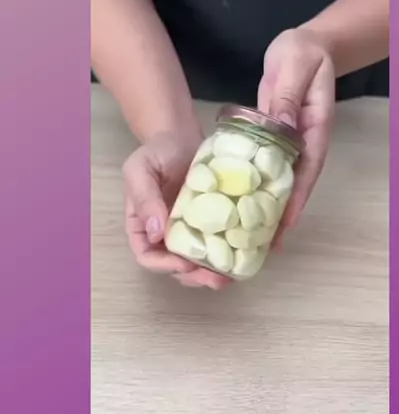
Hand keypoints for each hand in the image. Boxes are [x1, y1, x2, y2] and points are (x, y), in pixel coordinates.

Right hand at [123, 128, 231, 289]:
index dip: (164, 266)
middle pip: (174, 267)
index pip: (147, 256)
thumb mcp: (141, 170)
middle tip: (215, 278)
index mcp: (143, 226)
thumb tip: (156, 234)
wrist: (181, 136)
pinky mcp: (211, 223)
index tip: (184, 264)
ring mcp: (189, 231)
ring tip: (230, 275)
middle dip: (194, 277)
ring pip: (197, 262)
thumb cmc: (157, 151)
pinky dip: (228, 254)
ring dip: (212, 273)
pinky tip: (241, 256)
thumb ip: (145, 199)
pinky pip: (217, 244)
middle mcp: (165, 234)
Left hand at [258, 26, 334, 241]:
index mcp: (315, 128)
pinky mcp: (277, 138)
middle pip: (296, 184)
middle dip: (282, 215)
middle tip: (265, 245)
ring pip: (282, 180)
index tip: (285, 224)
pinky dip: (257, 185)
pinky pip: (268, 167)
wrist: (305, 44)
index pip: (308, 169)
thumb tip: (283, 125)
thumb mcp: (295, 67)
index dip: (297, 199)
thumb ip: (289, 95)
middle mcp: (306, 141)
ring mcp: (292, 141)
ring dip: (269, 206)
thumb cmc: (302, 53)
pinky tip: (242, 201)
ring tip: (252, 235)